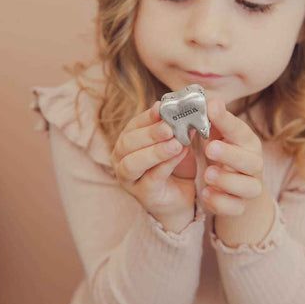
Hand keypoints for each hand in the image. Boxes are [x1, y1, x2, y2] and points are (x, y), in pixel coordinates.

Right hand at [111, 100, 195, 217]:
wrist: (182, 196)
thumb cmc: (176, 165)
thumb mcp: (175, 142)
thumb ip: (175, 128)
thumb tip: (183, 110)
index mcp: (128, 142)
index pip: (133, 125)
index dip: (147, 116)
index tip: (161, 108)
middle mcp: (121, 159)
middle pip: (128, 143)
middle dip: (150, 133)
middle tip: (170, 128)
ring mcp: (129, 179)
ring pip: (133, 163)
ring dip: (155, 151)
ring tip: (176, 143)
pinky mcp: (144, 195)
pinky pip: (152, 179)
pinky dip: (166, 165)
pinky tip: (180, 155)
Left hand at [201, 96, 264, 215]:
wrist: (235, 188)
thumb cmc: (223, 153)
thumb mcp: (216, 135)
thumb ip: (212, 119)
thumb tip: (207, 96)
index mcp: (246, 143)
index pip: (240, 131)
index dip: (226, 121)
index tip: (210, 108)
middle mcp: (253, 164)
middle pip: (251, 161)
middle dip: (231, 155)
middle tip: (210, 149)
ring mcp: (249, 187)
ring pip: (248, 187)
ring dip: (227, 181)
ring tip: (207, 174)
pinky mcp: (240, 206)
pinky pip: (235, 208)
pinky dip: (221, 203)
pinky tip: (206, 194)